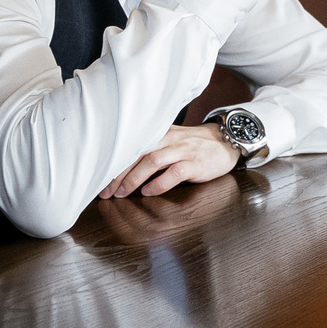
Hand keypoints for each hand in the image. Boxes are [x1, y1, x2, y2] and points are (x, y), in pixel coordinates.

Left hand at [100, 123, 238, 199]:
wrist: (226, 141)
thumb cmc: (195, 146)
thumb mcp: (172, 141)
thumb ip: (151, 150)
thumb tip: (123, 169)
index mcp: (160, 134)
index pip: (131, 146)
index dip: (114, 164)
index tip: (100, 181)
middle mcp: (169, 139)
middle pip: (137, 152)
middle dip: (118, 173)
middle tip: (106, 192)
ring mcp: (183, 150)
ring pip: (152, 161)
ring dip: (134, 178)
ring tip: (122, 193)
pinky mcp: (196, 162)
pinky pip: (174, 172)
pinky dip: (159, 183)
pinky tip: (148, 192)